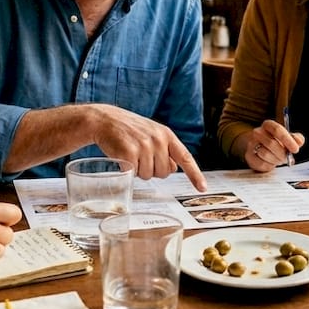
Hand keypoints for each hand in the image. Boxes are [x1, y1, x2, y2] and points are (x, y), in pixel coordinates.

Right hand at [90, 104, 206, 191]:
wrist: (105, 120)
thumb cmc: (129, 129)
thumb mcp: (152, 134)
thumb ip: (165, 150)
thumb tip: (173, 169)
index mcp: (167, 135)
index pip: (185, 158)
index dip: (195, 175)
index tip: (203, 188)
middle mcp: (158, 140)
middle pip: (163, 173)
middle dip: (152, 170)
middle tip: (140, 156)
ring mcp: (144, 146)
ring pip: (148, 176)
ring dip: (139, 171)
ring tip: (130, 154)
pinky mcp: (130, 153)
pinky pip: (133, 174)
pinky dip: (127, 170)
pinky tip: (122, 157)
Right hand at [244, 119, 303, 172]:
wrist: (259, 147)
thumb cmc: (276, 141)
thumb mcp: (287, 137)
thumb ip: (296, 138)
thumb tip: (299, 141)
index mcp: (268, 125)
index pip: (277, 130)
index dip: (288, 140)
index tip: (295, 149)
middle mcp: (257, 132)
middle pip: (272, 143)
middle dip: (282, 153)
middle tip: (287, 158)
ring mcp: (251, 144)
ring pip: (266, 154)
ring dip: (276, 160)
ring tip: (279, 159)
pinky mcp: (249, 156)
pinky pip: (261, 163)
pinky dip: (270, 165)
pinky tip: (271, 162)